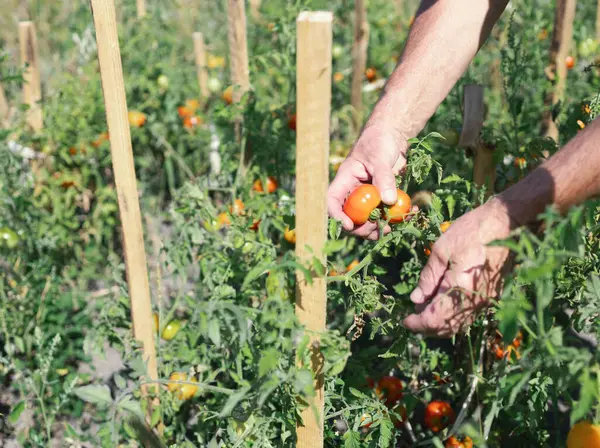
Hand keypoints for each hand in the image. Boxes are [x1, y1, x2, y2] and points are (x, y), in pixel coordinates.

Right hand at [327, 124, 407, 239]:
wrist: (393, 135)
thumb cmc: (380, 140)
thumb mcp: (380, 157)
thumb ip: (383, 177)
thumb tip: (389, 201)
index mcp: (345, 180)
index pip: (333, 200)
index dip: (337, 215)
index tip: (349, 225)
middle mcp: (354, 191)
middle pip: (350, 216)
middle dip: (362, 227)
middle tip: (377, 229)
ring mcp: (369, 196)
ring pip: (368, 219)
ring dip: (378, 227)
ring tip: (392, 227)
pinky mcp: (383, 198)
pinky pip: (385, 213)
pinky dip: (394, 218)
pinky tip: (407, 216)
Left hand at [403, 198, 514, 336]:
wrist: (506, 223)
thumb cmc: (472, 232)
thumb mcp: (442, 251)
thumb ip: (428, 278)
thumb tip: (416, 299)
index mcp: (459, 291)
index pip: (433, 320)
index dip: (417, 324)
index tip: (404, 320)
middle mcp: (474, 302)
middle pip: (446, 327)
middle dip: (426, 326)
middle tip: (411, 317)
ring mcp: (485, 301)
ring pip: (458, 324)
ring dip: (439, 323)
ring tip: (424, 310)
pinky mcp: (491, 295)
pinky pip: (468, 315)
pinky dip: (452, 316)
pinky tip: (442, 304)